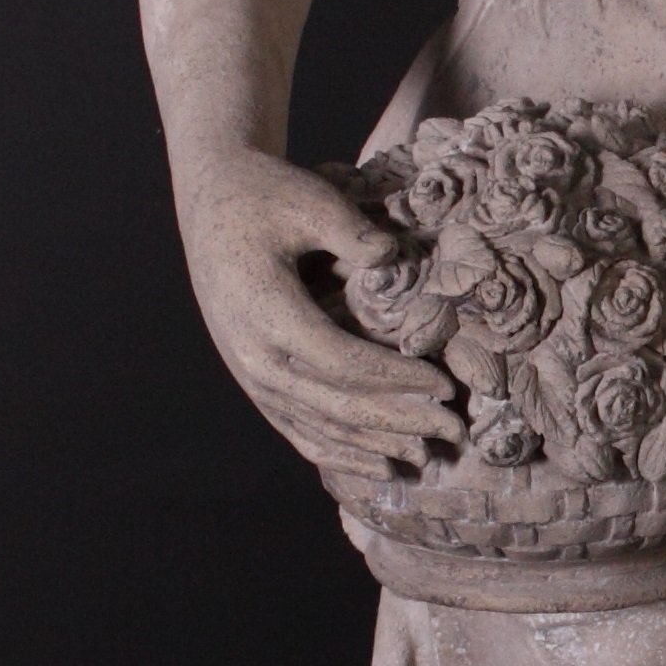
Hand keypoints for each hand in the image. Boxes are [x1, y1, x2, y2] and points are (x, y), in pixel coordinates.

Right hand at [176, 149, 461, 484]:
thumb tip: (392, 257)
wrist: (211, 202)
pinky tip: (377, 469)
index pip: (344, 364)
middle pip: (338, 406)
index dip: (397, 380)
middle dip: (400, 422)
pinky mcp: (255, 382)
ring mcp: (252, 376)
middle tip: (454, 431)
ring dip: (375, 447)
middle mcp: (255, 358)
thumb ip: (350, 230)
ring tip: (426, 457)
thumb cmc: (264, 196)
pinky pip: (297, 430)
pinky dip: (339, 453)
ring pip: (319, 428)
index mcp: (267, 314)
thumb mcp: (307, 199)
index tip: (445, 385)